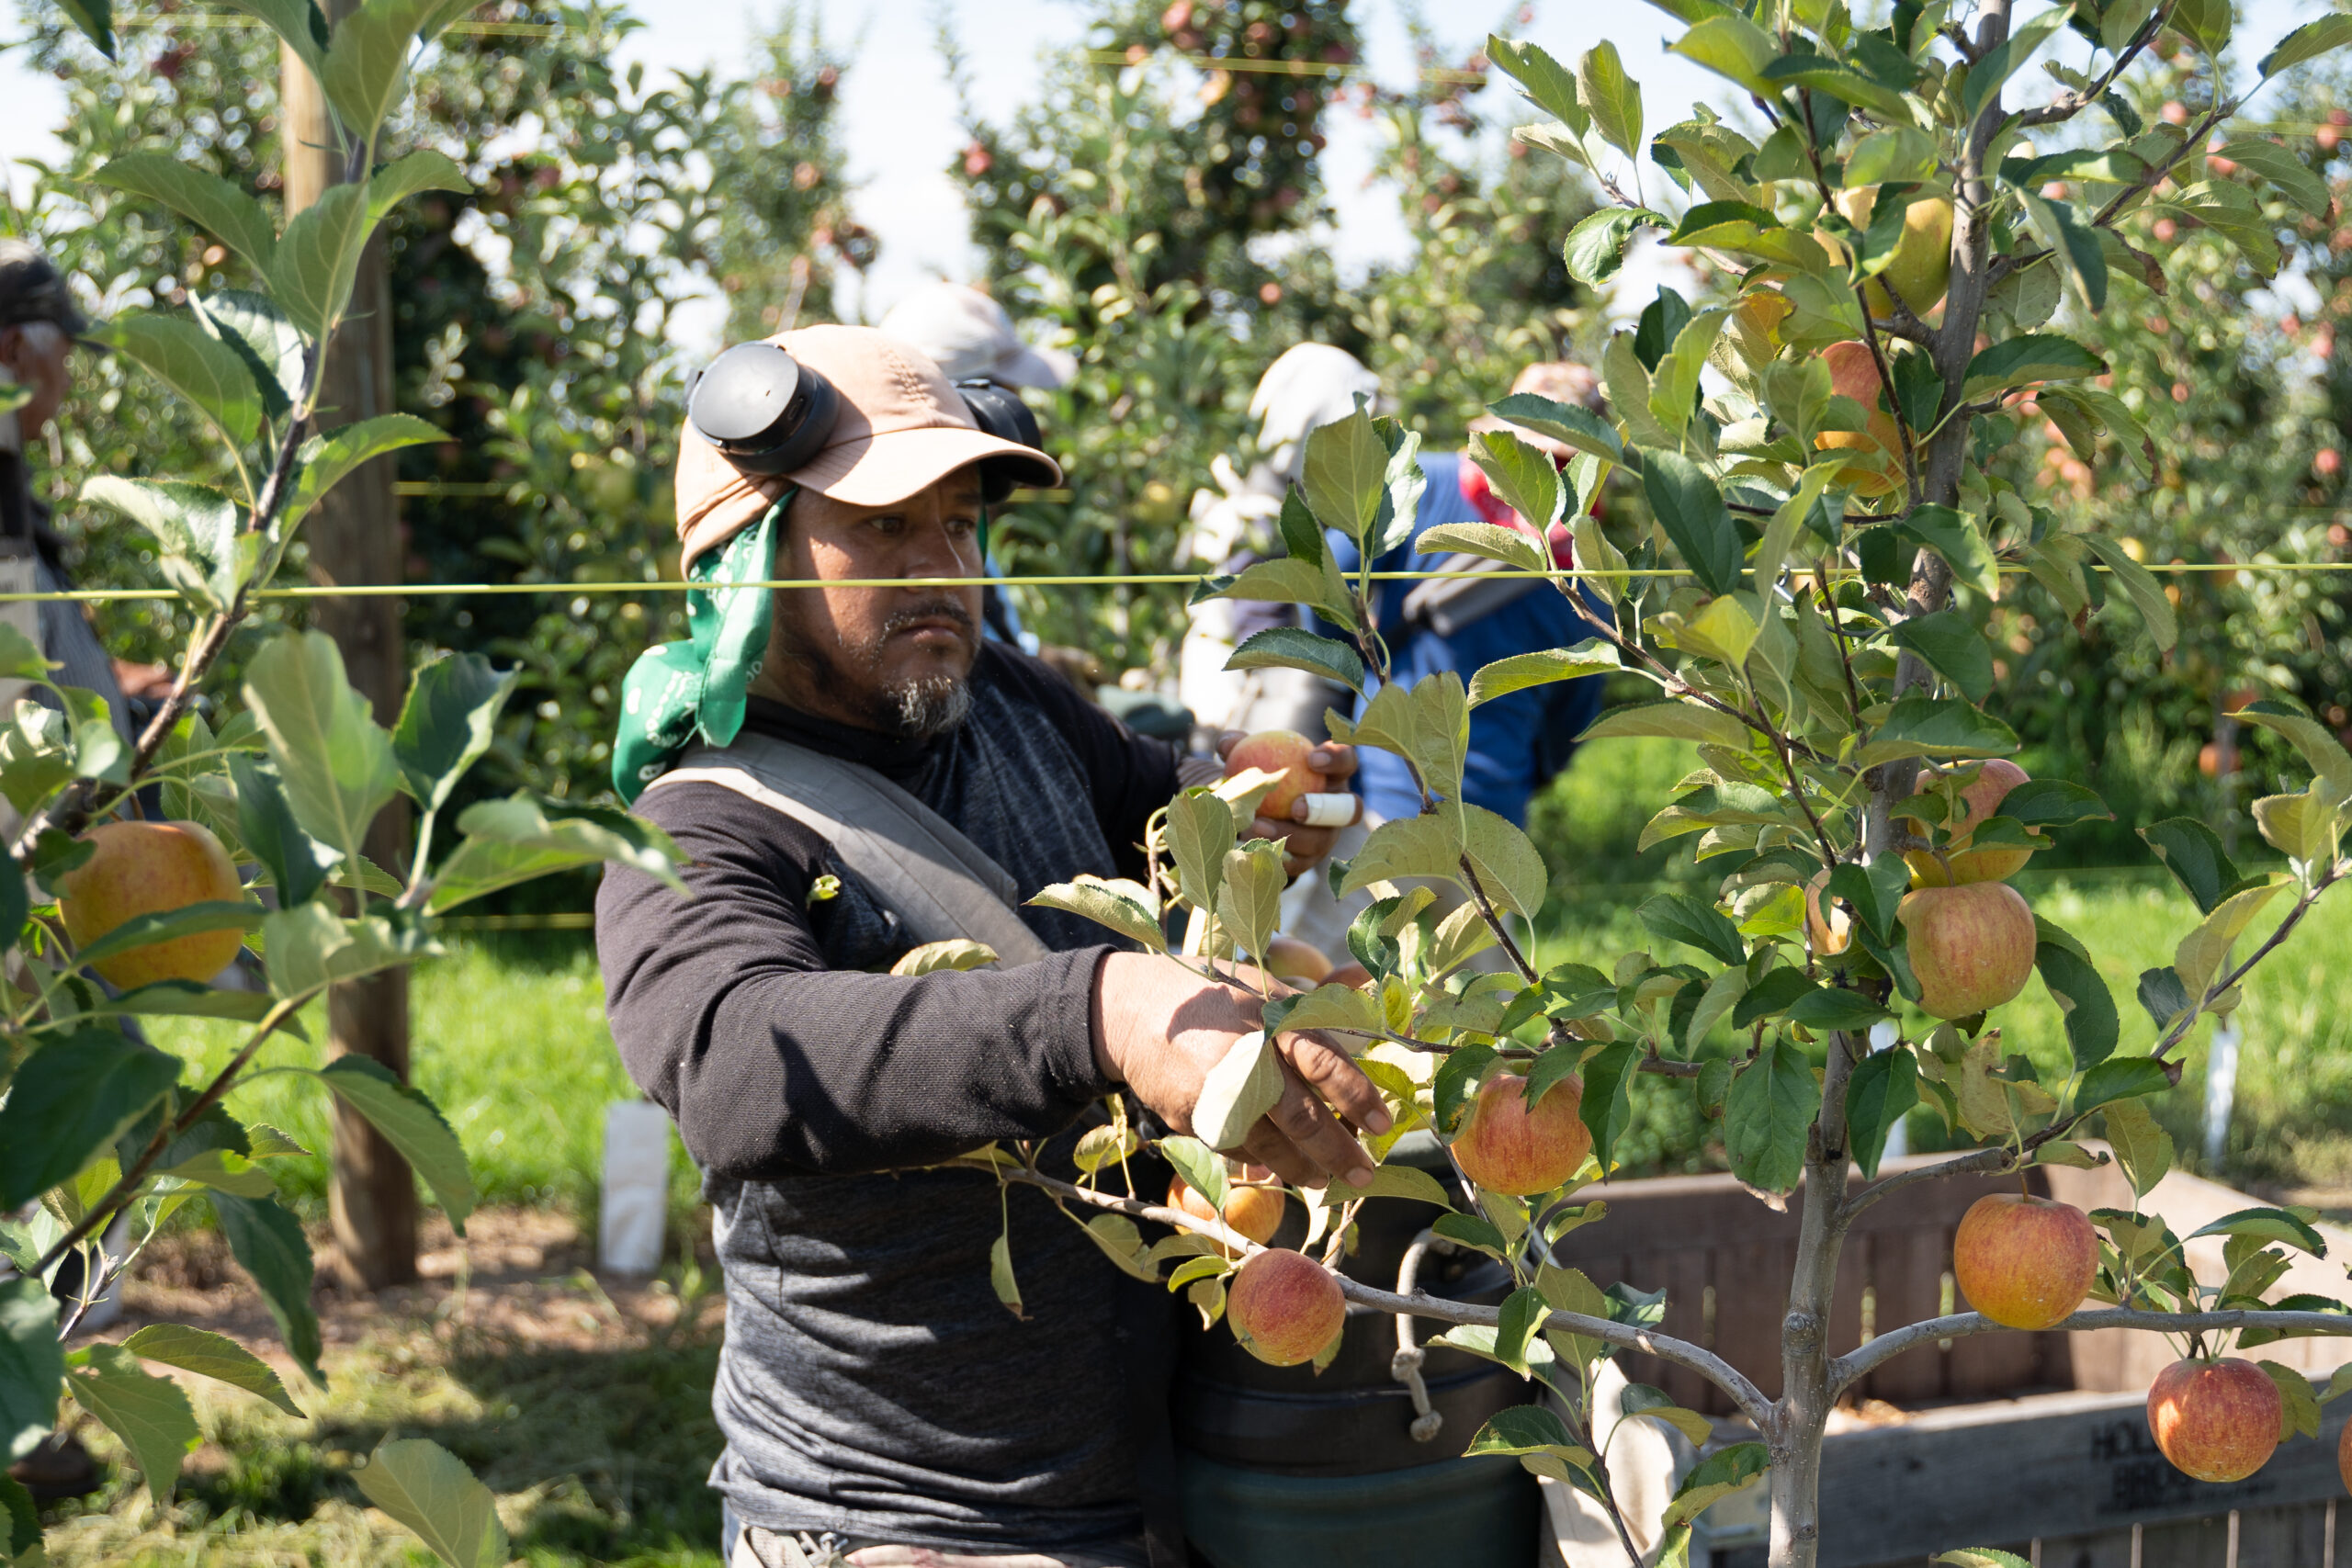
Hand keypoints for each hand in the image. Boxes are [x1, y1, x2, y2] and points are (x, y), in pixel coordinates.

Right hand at [1091, 951, 1387, 1188]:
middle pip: (1304, 1117)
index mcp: (1272, 1021)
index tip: (1384, 1124)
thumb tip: (1365, 978)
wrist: (1131, 1010)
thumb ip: (1312, 998)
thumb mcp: (1262, 984)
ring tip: (1323, 1179)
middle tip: (1364, 1173)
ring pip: (1272, 1145)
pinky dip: (1263, 1162)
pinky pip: (1239, 1150)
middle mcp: (1247, 1059)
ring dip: (1304, 1168)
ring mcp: (1218, 1094)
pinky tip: (1280, 1168)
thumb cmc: (1210, 995)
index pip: (1326, 1063)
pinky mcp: (1194, 1118)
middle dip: (1339, 1151)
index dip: (1358, 1096)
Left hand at [1214, 732, 1362, 878]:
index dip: (1336, 759)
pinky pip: (1298, 863)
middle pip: (1348, 809)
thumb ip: (1241, 747)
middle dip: (1324, 808)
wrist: (1257, 813)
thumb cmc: (1261, 774)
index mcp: (1332, 774)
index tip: (1312, 759)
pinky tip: (1251, 849)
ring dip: (1290, 835)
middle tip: (1296, 807)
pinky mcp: (1308, 860)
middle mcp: (1338, 808)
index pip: (1346, 761)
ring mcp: (1326, 836)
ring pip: (1319, 841)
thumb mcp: (1251, 756)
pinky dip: (1275, 856)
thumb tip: (1226, 744)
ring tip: (1256, 826)